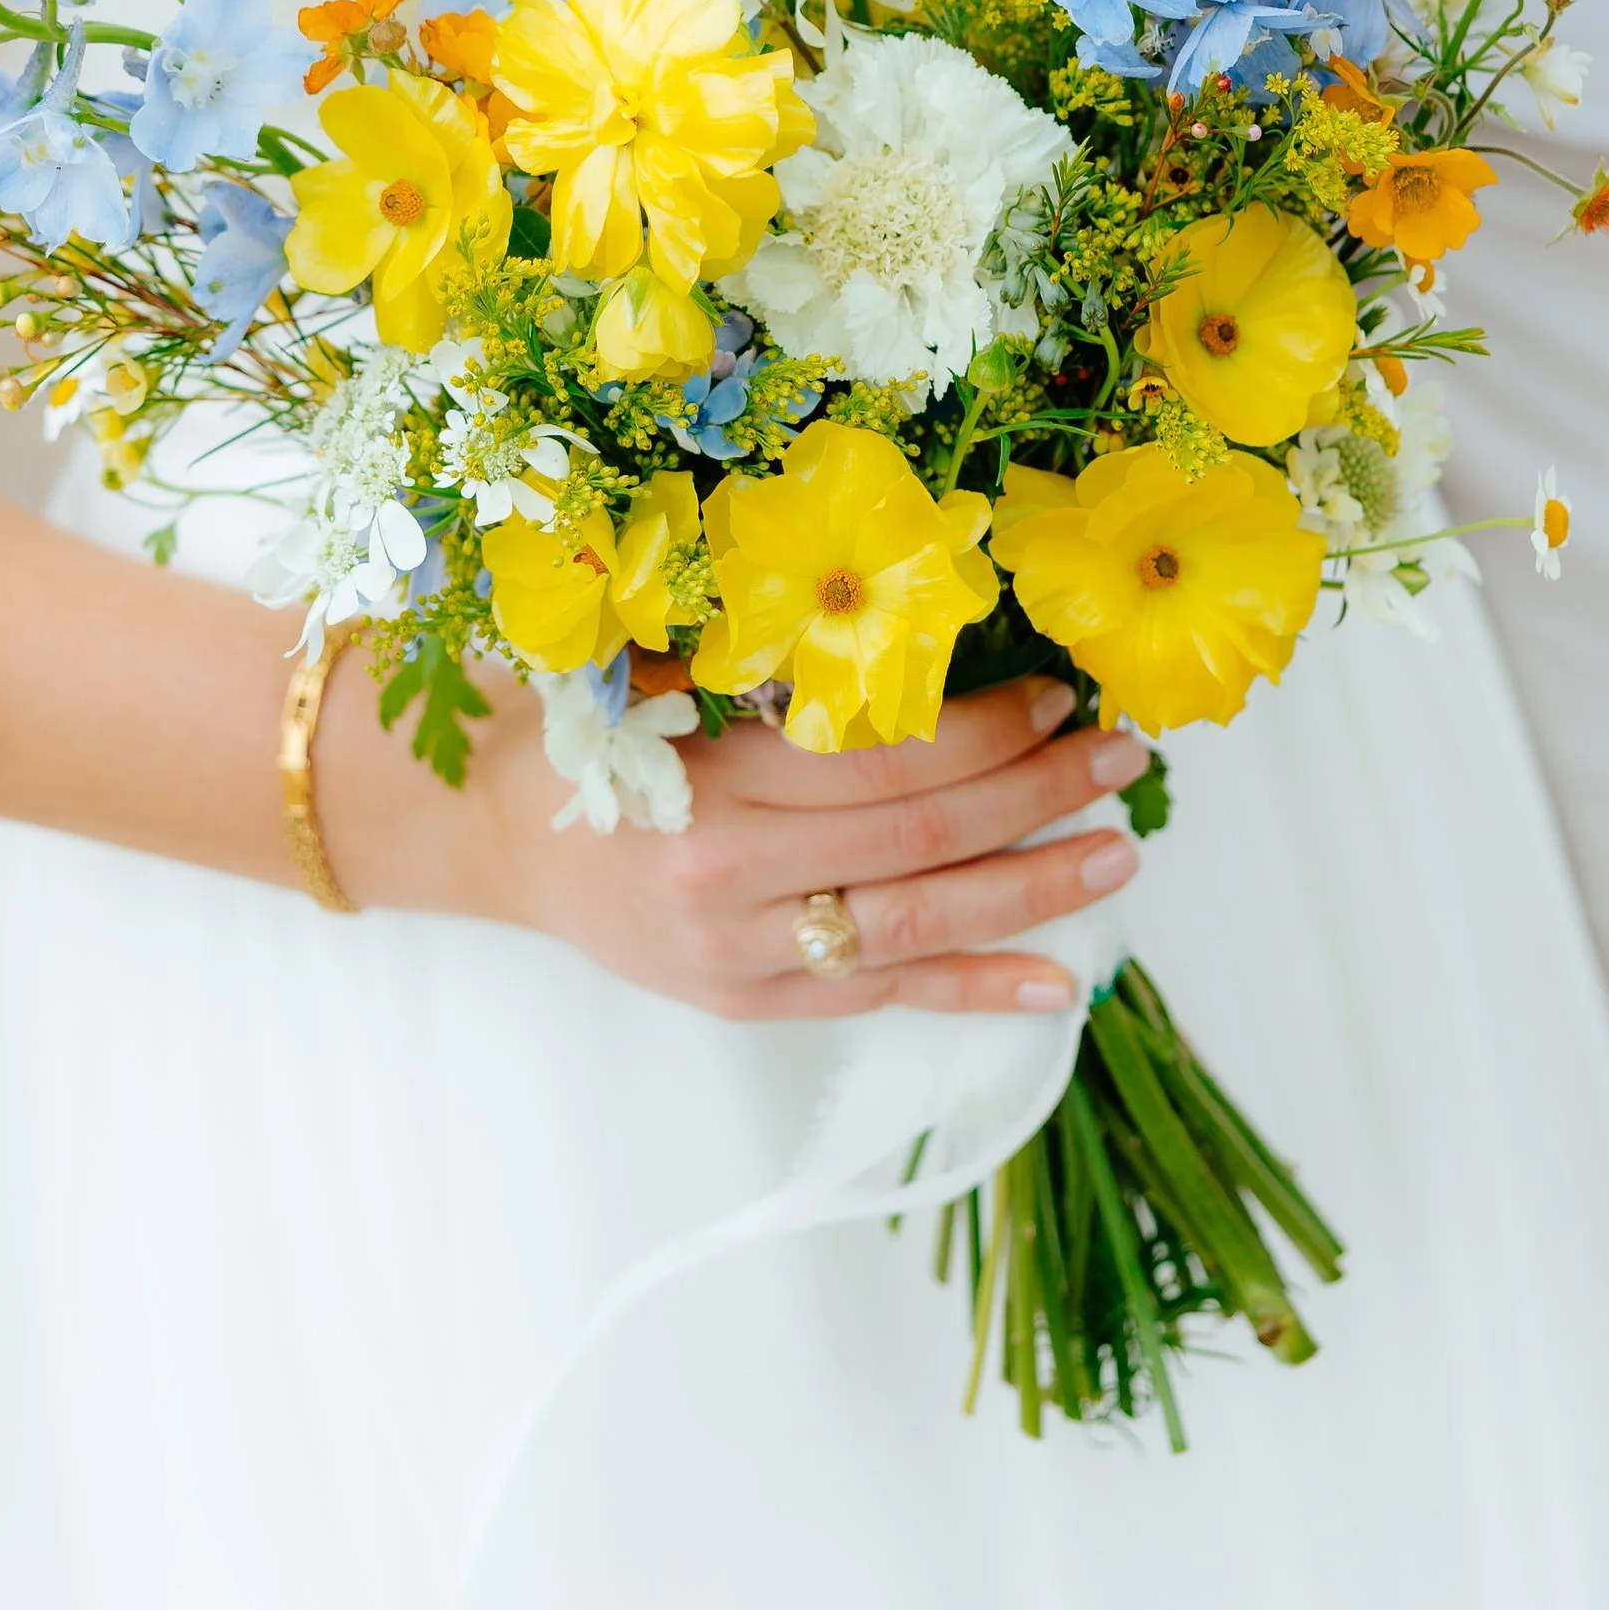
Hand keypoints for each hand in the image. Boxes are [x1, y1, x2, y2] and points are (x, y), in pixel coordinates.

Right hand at [328, 667, 1147, 1019]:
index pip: (884, 759)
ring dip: (1031, 891)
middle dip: (1038, 795)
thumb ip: (759, 652)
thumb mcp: (647, 664)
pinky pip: (883, 998)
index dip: (986, 730)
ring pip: (918, 926)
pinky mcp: (753, 1004)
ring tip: (1115, 856)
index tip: (1059, 693)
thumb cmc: (576, 724)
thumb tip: (892, 605)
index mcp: (710, 784)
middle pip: (921, 839)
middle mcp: (733, 882)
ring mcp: (747, 957)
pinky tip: (1059, 981)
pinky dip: (973, 988)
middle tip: (1123, 757)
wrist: (485, 835)